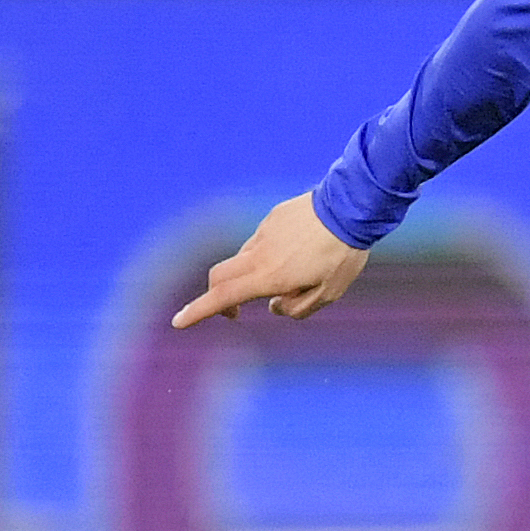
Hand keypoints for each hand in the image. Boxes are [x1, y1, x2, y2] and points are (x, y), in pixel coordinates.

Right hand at [171, 193, 368, 327]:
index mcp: (269, 276)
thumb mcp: (330, 293)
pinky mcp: (272, 218)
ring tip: (301, 272)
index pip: (223, 296)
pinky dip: (271, 254)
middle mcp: (259, 254)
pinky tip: (303, 250)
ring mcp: (263, 233)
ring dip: (256, 274)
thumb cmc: (343, 255)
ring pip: (245, 259)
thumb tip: (274, 307)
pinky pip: (264, 241)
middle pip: (220, 277)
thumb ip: (298, 308)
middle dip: (218, 296)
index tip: (179, 321)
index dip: (199, 311)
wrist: (351, 209)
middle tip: (235, 311)